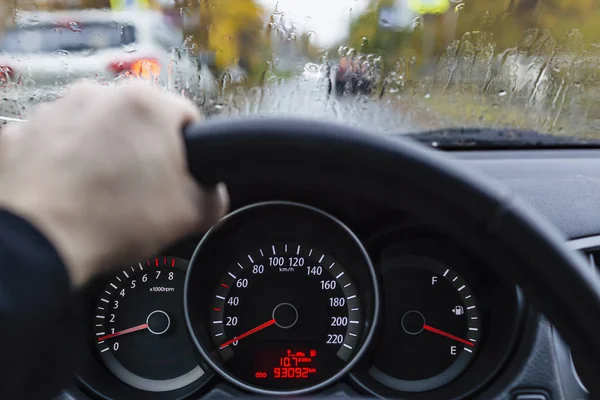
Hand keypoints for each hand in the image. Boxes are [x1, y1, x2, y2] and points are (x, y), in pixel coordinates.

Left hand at [0, 81, 228, 285]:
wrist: (39, 244)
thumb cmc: (113, 221)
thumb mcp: (189, 216)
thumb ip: (216, 198)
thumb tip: (214, 195)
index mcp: (146, 105)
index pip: (186, 117)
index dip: (188, 151)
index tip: (178, 174)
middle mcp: (99, 95)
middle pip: (138, 121)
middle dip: (143, 149)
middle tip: (141, 188)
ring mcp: (55, 110)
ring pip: (95, 127)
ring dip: (103, 151)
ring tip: (102, 191)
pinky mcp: (22, 131)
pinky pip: (57, 141)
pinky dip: (65, 160)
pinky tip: (71, 190)